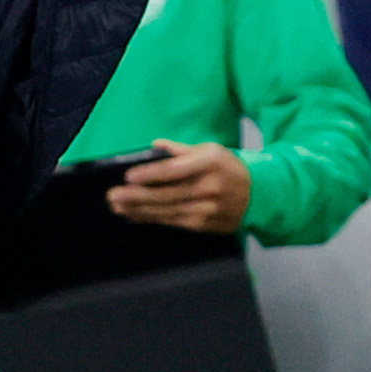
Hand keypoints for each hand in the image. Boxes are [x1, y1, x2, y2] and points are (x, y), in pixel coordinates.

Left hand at [109, 139, 252, 232]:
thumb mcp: (210, 150)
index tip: (128, 175)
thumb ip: (181, 149)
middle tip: (113, 195)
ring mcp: (206, 210)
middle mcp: (209, 187)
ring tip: (117, 205)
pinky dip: (150, 219)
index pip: (175, 170)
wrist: (258, 195)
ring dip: (138, 209)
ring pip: (166, 211)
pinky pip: (171, 222)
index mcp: (210, 163)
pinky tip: (134, 215)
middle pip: (167, 194)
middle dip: (136, 196)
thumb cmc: (227, 168)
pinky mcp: (202, 225)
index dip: (150, 174)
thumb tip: (154, 146)